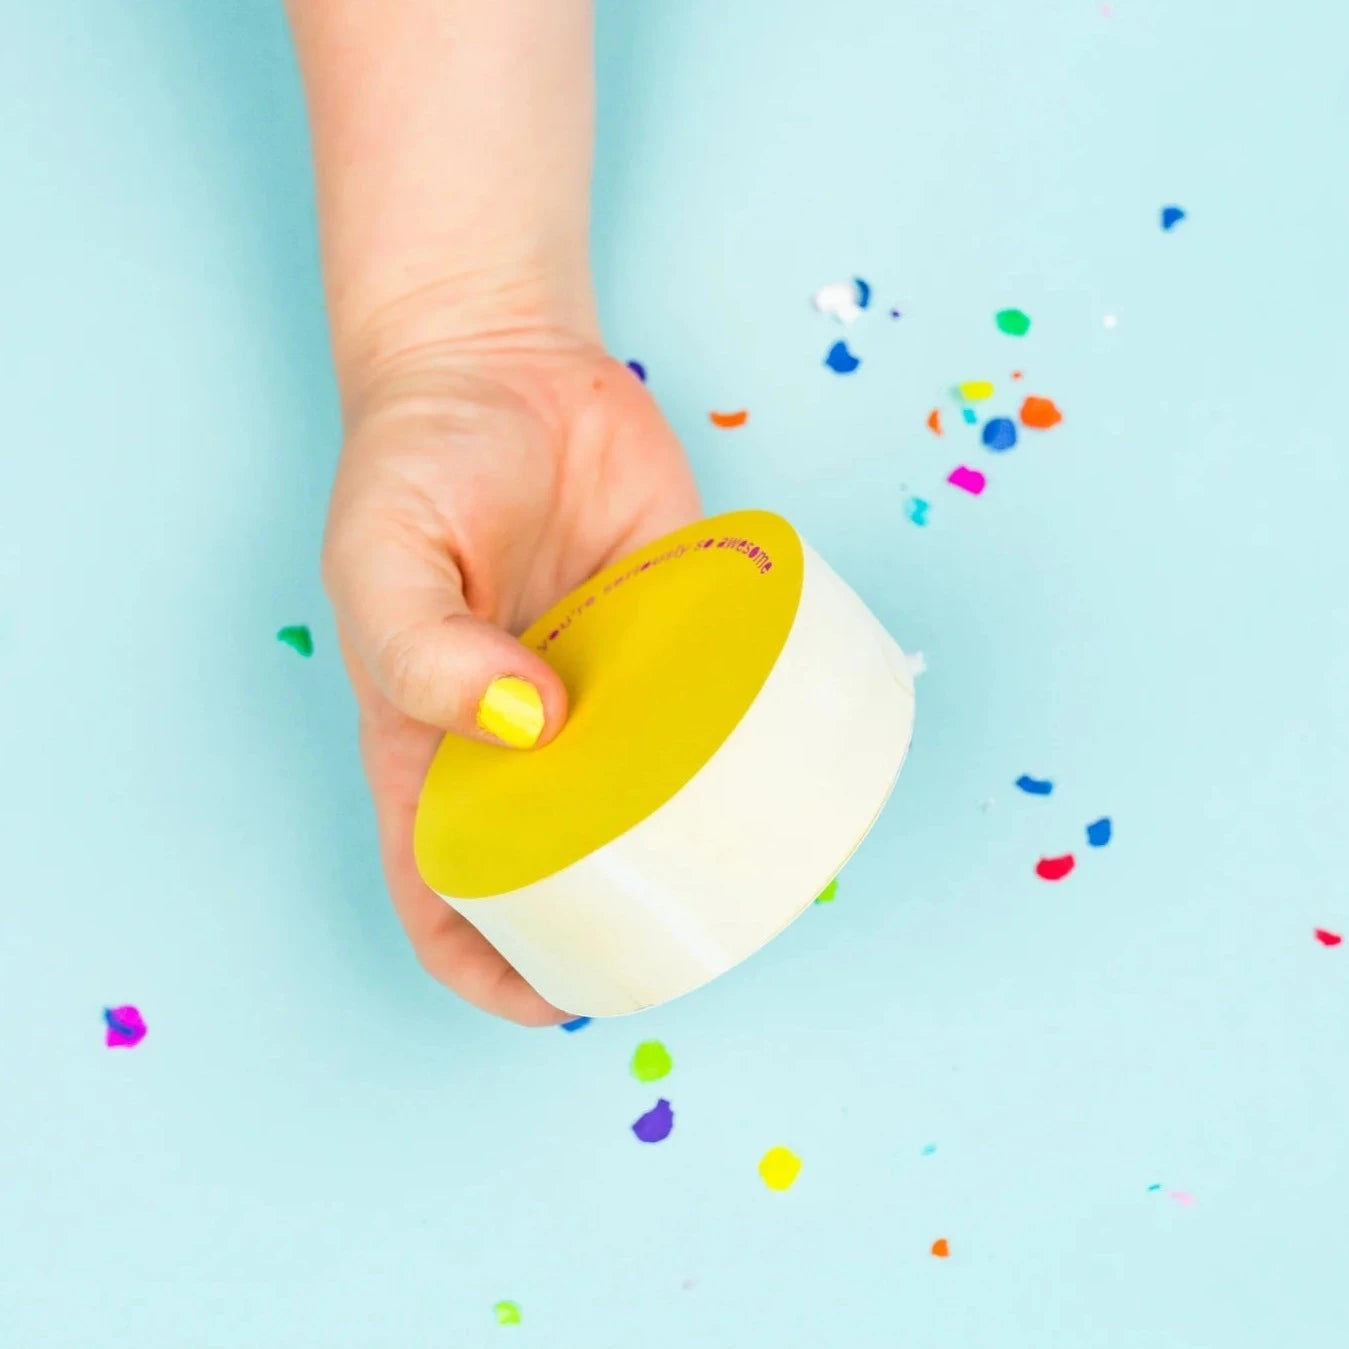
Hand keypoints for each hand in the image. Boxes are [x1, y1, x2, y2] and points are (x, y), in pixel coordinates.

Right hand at [323, 322, 700, 1024]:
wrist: (502, 360)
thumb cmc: (417, 466)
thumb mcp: (382, 559)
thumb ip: (425, 650)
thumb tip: (530, 729)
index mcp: (435, 744)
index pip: (445, 891)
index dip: (487, 967)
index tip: (554, 1002)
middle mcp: (526, 734)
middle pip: (569, 865)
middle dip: (616, 925)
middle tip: (685, 943)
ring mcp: (607, 687)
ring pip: (656, 798)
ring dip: (697, 848)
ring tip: (754, 875)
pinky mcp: (676, 630)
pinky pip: (718, 705)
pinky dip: (750, 745)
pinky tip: (789, 770)